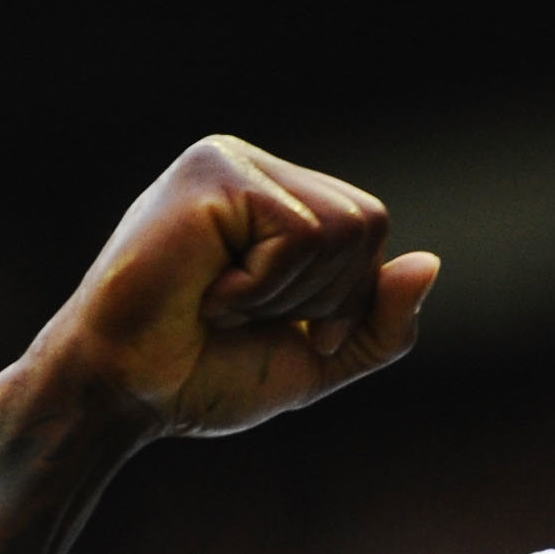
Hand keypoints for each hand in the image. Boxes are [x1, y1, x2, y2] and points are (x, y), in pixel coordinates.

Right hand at [24, 135, 439, 439]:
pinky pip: (300, 233)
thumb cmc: (205, 374)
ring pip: (340, 228)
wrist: (125, 392)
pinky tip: (206, 291)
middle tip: (243, 314)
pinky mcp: (210, 172)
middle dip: (322, 296)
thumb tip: (430, 263)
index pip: (370, 230)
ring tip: (221, 301)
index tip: (281, 326)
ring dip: (287, 293)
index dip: (346, 297)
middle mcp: (253, 166)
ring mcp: (228, 161)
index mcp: (277, 197)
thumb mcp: (320, 357)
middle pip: (367, 222)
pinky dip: (262, 286)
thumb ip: (381, 321)